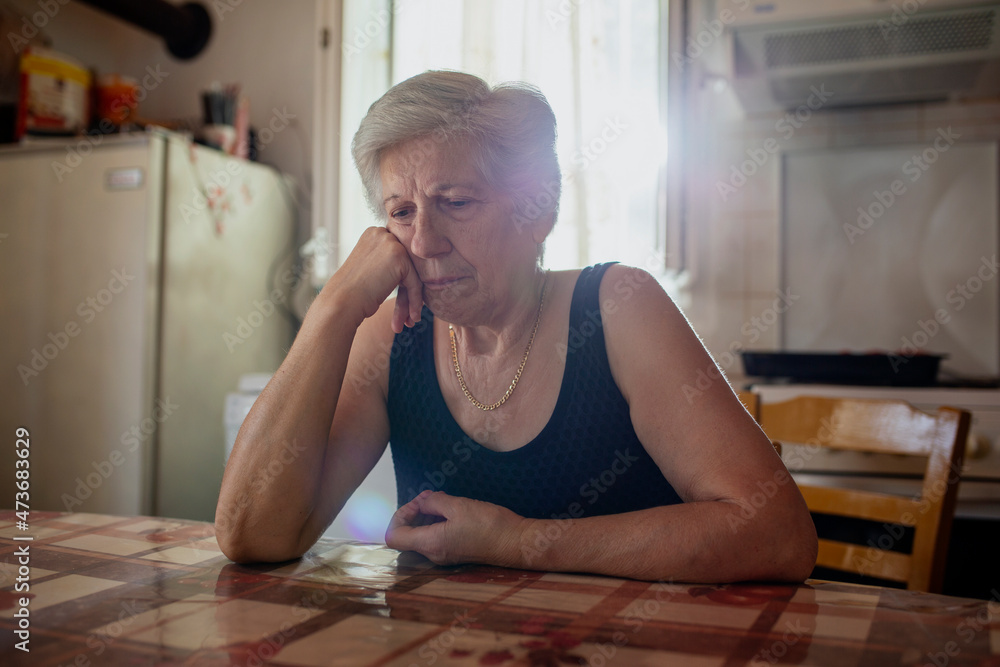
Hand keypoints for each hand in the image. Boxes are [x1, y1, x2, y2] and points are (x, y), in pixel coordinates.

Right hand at [319, 226, 424, 332]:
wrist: (341, 302)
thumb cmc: (352, 292)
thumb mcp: (369, 269)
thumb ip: (386, 263)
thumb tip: (408, 272)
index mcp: (373, 234)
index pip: (398, 257)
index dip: (402, 280)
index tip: (403, 300)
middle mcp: (382, 234)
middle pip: (407, 264)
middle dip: (409, 290)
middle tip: (409, 313)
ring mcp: (391, 243)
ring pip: (413, 274)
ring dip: (413, 299)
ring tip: (411, 319)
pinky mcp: (400, 257)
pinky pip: (415, 282)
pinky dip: (415, 300)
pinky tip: (412, 317)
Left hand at [385, 491, 528, 567]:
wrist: (517, 543)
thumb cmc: (490, 525)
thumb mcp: (458, 506)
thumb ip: (434, 502)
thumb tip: (423, 502)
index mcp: (430, 544)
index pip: (394, 536)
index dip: (400, 516)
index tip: (418, 503)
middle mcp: (434, 554)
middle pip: (407, 536)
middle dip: (413, 513)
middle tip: (429, 497)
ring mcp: (445, 555)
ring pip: (421, 536)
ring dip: (425, 517)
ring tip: (440, 499)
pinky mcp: (455, 552)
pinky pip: (435, 538)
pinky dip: (436, 523)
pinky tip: (450, 510)